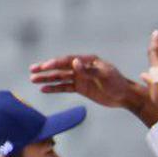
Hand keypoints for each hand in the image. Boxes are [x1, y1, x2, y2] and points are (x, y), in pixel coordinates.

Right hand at [30, 54, 157, 126]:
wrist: (125, 96)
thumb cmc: (117, 83)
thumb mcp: (104, 76)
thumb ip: (89, 70)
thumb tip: (74, 62)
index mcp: (88, 61)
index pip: (68, 60)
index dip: (56, 63)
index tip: (45, 66)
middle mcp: (82, 67)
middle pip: (61, 67)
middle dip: (46, 68)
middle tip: (32, 70)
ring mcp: (80, 78)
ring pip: (60, 77)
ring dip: (47, 78)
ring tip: (32, 79)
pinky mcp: (80, 88)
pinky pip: (65, 87)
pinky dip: (55, 88)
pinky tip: (43, 89)